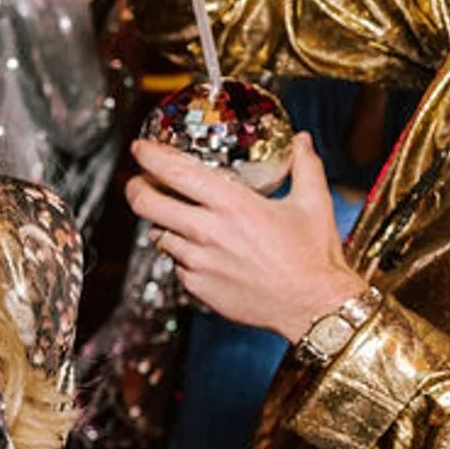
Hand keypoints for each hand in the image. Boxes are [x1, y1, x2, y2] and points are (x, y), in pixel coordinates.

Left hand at [124, 132, 362, 337]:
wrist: (313, 307)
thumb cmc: (313, 257)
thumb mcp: (314, 203)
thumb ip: (304, 166)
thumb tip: (302, 141)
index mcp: (233, 204)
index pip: (174, 172)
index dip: (148, 156)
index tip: (141, 148)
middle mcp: (208, 232)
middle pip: (145, 204)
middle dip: (135, 187)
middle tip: (139, 181)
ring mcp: (198, 262)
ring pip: (157, 234)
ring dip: (160, 222)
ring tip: (174, 216)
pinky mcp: (197, 286)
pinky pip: (175, 263)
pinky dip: (181, 252)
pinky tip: (199, 249)